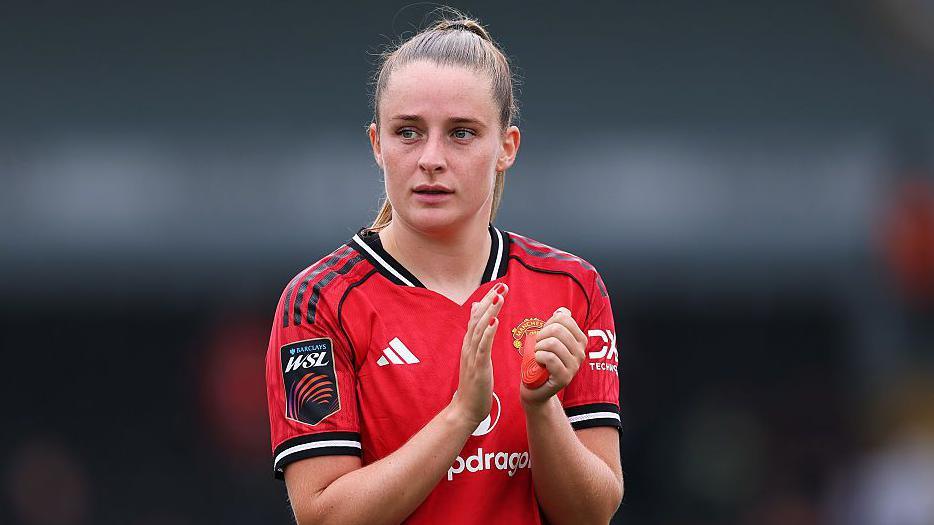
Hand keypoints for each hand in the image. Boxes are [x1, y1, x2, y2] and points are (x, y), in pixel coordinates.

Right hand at [451, 283, 508, 425]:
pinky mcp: (477, 367)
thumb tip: (480, 324)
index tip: (499, 287)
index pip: (477, 317)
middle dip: (490, 300)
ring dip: (490, 311)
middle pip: (478, 318)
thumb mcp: (476, 359)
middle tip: (502, 285)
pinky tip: (494, 321)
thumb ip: (477, 340)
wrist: (466, 409)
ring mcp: (472, 356)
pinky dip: (488, 332)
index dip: (487, 301)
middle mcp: (468, 347)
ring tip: (500, 297)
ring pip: (480, 328)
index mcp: (469, 344)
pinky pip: (482, 346)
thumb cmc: (474, 385)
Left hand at [520, 307, 586, 406]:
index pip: (564, 319)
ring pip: (553, 343)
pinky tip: (539, 362)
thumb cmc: (541, 361)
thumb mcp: (549, 339)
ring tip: (538, 355)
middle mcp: (581, 353)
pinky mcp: (565, 378)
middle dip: (541, 336)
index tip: (543, 335)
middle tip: (538, 347)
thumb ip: (557, 325)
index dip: (548, 324)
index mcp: (580, 340)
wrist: (535, 387)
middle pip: (557, 330)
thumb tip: (563, 311)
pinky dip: (539, 357)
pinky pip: (550, 358)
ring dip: (539, 348)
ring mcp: (574, 366)